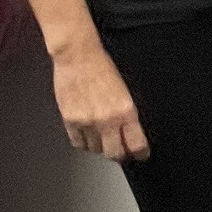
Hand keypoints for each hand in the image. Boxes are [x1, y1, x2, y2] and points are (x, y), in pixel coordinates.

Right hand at [48, 35, 147, 159]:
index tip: (141, 154)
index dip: (140, 153)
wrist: (78, 57)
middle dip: (119, 154)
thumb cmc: (101, 68)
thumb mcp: (124, 92)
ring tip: (101, 136)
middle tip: (120, 149)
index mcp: (126, 111)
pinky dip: (84, 142)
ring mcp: (87, 122)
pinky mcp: (70, 121)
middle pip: (115, 154)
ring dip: (100, 146)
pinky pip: (78, 143)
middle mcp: (107, 120)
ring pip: (96, 150)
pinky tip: (87, 134)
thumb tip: (131, 134)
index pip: (137, 144)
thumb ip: (127, 115)